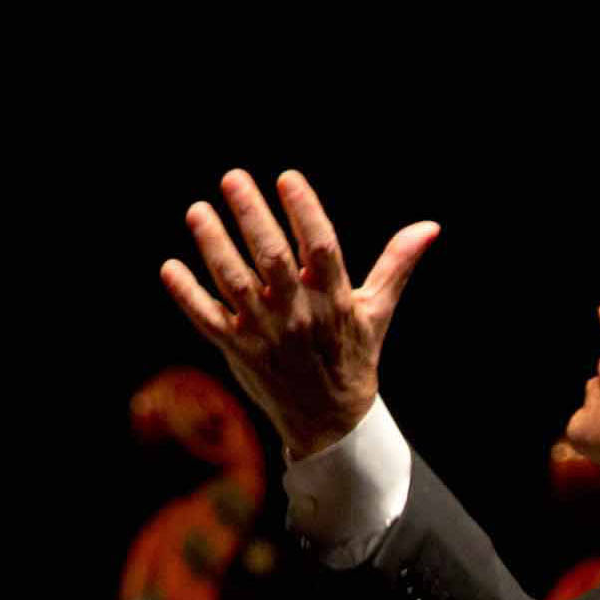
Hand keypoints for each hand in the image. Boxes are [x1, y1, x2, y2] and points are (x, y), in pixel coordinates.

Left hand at [161, 170, 440, 459]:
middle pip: (273, 259)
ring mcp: (265, 334)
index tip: (287, 177)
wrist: (331, 422)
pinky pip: (207, 319)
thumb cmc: (352, 356)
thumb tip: (430, 226)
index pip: (321, 248)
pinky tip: (170, 267)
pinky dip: (187, 294)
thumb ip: (397, 264)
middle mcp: (299, 316)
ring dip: (213, 245)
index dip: (305, 211)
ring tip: (197, 210)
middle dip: (251, 217)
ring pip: (234, 283)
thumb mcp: (376, 311)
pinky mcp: (238, 351)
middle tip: (232, 178)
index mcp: (334, 301)